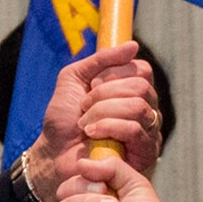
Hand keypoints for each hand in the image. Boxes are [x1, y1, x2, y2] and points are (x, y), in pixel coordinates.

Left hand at [22, 43, 162, 201]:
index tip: (92, 84)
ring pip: (137, 106)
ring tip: (85, 125)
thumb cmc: (64, 121)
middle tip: (84, 107)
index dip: (114, 73)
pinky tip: (92, 135)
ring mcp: (149, 132)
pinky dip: (108, 127)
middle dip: (103, 94)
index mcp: (133, 91)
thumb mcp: (74, 79)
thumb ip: (100, 60)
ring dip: (102, 112)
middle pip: (140, 87)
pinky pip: (134, 129)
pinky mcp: (145, 153)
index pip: (142, 70)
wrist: (53, 156)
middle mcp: (146, 109)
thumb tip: (133, 46)